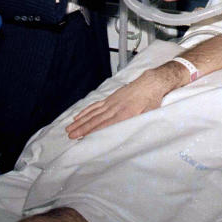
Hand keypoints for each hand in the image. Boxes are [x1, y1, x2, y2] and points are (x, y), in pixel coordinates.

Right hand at [66, 63, 183, 138]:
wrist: (150, 83)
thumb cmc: (151, 100)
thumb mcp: (148, 114)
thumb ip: (138, 124)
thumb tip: (129, 135)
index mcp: (124, 114)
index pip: (105, 125)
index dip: (93, 132)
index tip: (82, 138)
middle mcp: (115, 108)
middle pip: (95, 120)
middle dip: (81, 128)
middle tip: (70, 135)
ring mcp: (111, 102)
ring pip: (93, 113)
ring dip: (80, 121)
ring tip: (69, 128)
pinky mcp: (110, 98)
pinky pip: (95, 105)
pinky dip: (86, 111)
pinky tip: (78, 116)